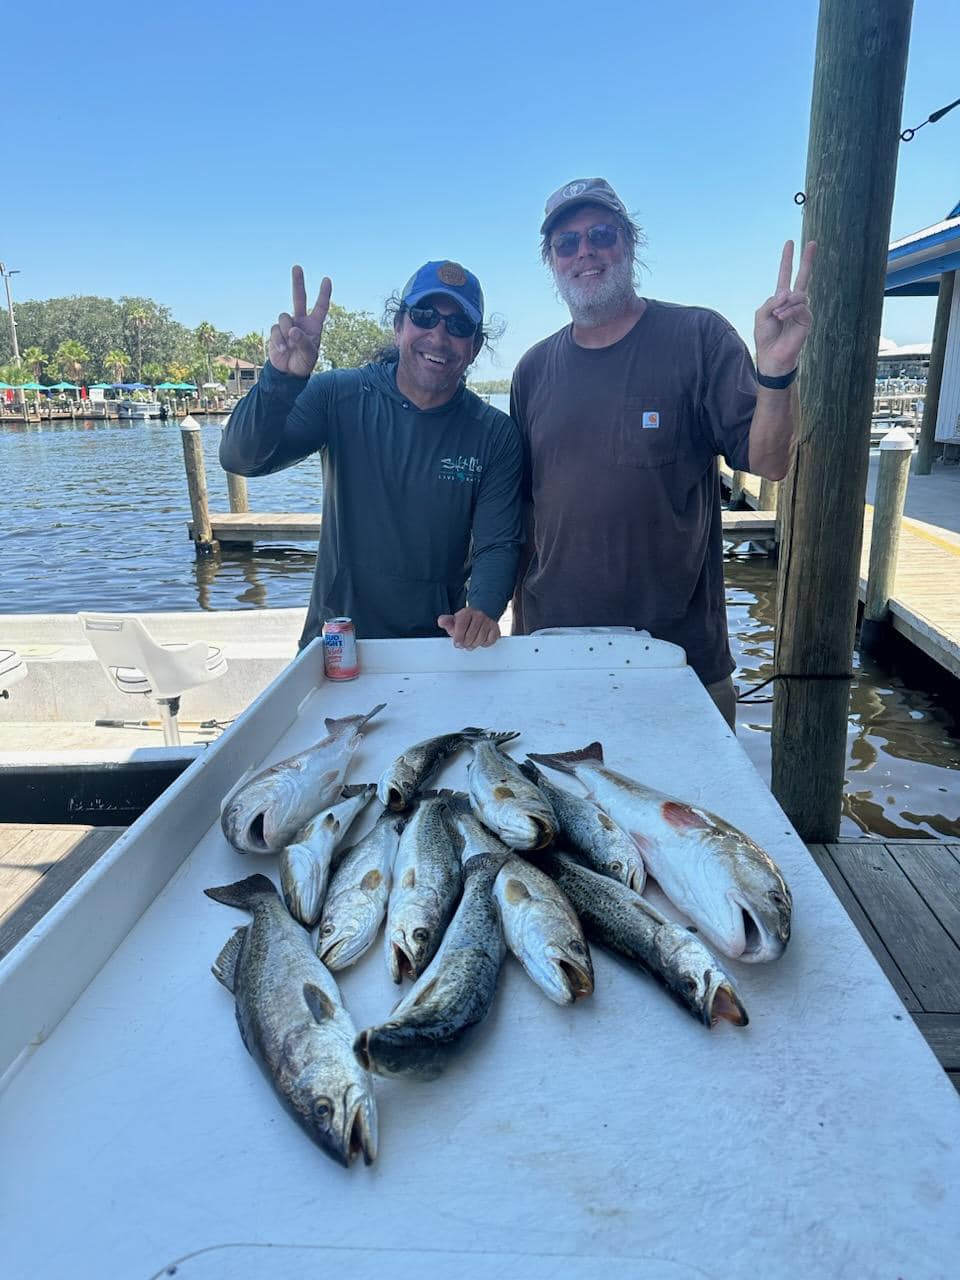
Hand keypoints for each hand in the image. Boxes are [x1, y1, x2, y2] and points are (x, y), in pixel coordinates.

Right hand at [269, 266, 331, 377]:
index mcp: (314, 325)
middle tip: (297, 267)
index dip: (324, 294)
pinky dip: (278, 340)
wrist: (288, 373)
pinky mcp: (276, 331)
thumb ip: (304, 342)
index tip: (327, 279)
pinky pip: (275, 329)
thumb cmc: (303, 363)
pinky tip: (282, 350)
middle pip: (299, 298)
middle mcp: (301, 321)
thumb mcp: (309, 356)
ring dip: (285, 331)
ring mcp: (287, 325)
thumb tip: (293, 330)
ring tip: (289, 346)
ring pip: (284, 316)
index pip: (320, 307)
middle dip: (298, 282)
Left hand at [437, 608, 499, 648]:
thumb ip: (446, 621)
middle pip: (471, 635)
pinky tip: (480, 640)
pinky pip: (489, 641)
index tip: (457, 643)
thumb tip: (441, 621)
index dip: (458, 637)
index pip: (461, 626)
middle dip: (465, 643)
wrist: (482, 614)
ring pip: (480, 639)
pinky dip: (484, 644)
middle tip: (463, 644)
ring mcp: (488, 621)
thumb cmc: (466, 621)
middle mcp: (479, 615)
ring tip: (470, 644)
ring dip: (474, 645)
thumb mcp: (454, 620)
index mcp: (467, 612)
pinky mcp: (496, 628)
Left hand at [754, 240, 815, 377]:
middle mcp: (793, 301)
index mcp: (780, 298)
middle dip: (807, 260)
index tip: (790, 243)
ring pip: (798, 294)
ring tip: (777, 316)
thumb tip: (787, 293)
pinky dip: (789, 311)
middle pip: (803, 276)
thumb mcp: (761, 316)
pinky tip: (781, 318)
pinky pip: (800, 306)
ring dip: (785, 303)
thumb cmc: (765, 337)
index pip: (785, 275)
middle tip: (813, 243)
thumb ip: (771, 301)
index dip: (787, 260)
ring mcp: (801, 309)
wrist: (772, 356)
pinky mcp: (806, 319)